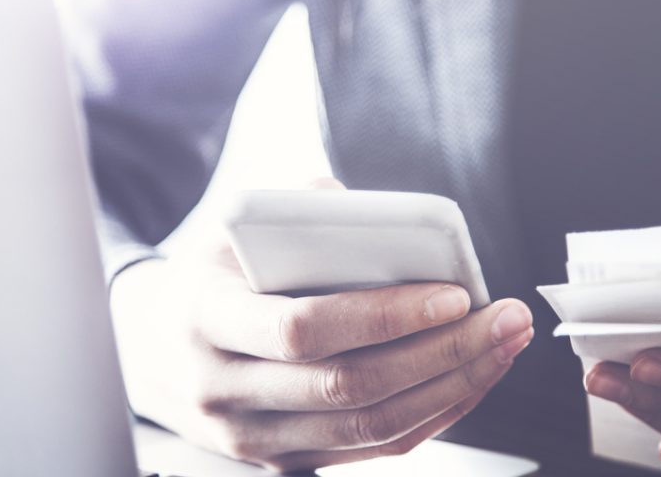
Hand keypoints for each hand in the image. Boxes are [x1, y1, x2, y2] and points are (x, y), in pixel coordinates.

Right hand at [110, 228, 532, 471]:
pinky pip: (370, 449)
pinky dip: (430, 416)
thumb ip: (300, 209)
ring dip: (452, 389)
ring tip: (503, 347)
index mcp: (207, 318)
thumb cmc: (211, 277)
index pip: (305, 329)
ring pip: (370, 429)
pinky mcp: (281, 463)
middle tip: (505, 320)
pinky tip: (469, 380)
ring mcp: (250, 438)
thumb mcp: (233, 230)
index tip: (454, 294)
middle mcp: (222, 390)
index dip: (384, 316)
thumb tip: (381, 212)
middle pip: (350, 386)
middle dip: (444, 355)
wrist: (155, 348)